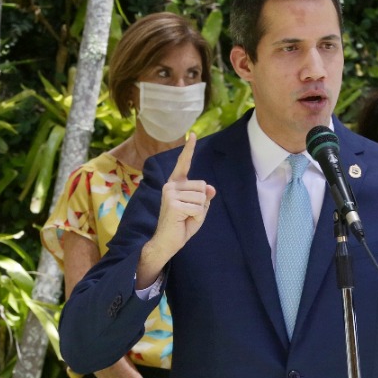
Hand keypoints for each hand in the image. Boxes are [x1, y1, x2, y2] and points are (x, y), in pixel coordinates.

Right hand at [139, 134, 216, 279]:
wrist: (166, 243)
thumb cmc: (181, 226)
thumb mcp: (198, 209)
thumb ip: (204, 197)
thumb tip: (210, 188)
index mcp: (175, 184)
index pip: (184, 164)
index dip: (189, 149)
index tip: (192, 134)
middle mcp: (170, 185)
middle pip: (202, 186)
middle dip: (202, 203)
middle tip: (188, 214)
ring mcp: (170, 193)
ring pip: (202, 197)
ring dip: (199, 211)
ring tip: (185, 218)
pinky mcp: (173, 203)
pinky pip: (198, 207)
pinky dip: (197, 217)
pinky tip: (184, 221)